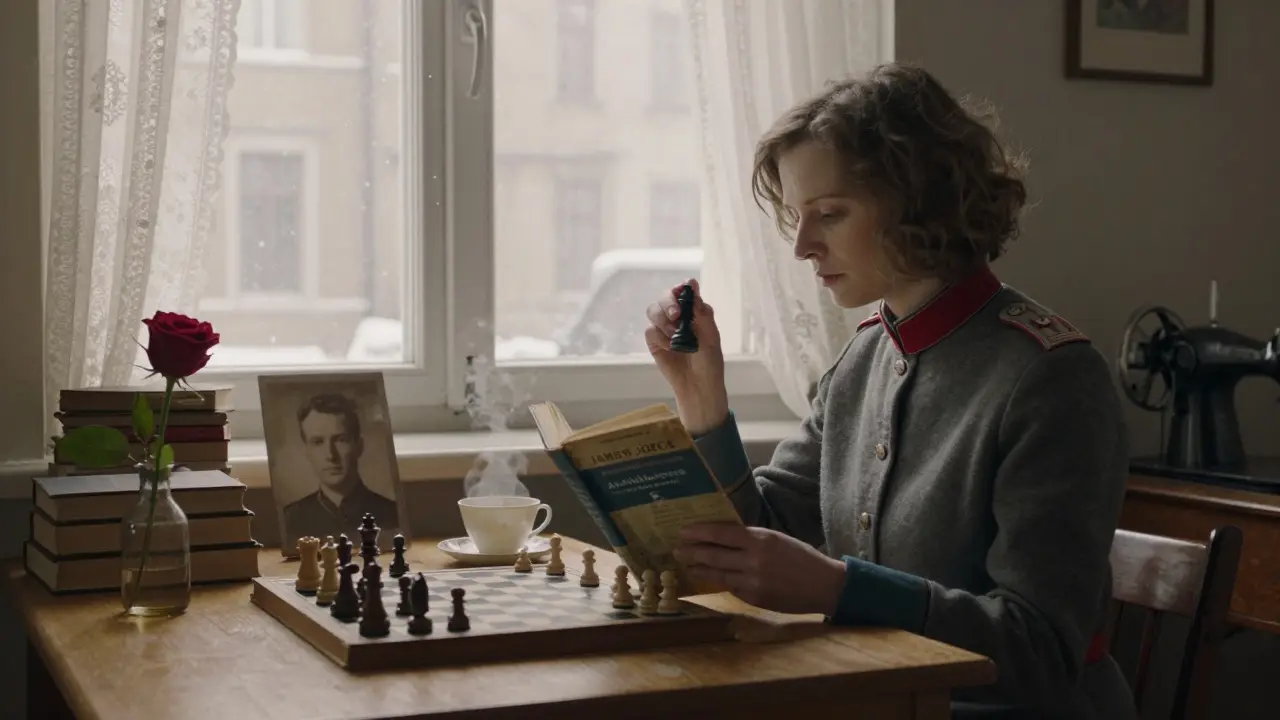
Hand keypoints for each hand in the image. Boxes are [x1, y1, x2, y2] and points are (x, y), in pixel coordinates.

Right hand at [645, 278, 728, 434]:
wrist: (698, 386)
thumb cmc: (709, 362)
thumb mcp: (710, 335)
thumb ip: (701, 311)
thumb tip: (691, 283)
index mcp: (695, 312)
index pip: (683, 292)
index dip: (680, 289)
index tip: (682, 291)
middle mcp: (678, 317)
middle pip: (665, 297)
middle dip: (668, 303)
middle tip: (676, 316)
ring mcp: (665, 329)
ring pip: (653, 310)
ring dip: (662, 320)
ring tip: (674, 336)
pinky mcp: (655, 342)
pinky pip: (650, 331)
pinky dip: (659, 337)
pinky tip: (670, 347)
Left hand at [676, 523, 846, 615]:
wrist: (824, 584)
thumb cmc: (801, 557)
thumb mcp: (777, 539)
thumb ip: (751, 539)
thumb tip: (723, 536)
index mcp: (760, 539)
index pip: (721, 533)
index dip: (700, 532)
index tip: (684, 531)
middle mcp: (754, 559)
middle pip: (713, 554)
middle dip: (692, 551)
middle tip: (677, 549)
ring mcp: (753, 581)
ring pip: (717, 574)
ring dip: (699, 569)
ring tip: (687, 565)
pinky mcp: (754, 598)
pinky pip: (731, 588)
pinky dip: (719, 582)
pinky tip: (709, 579)